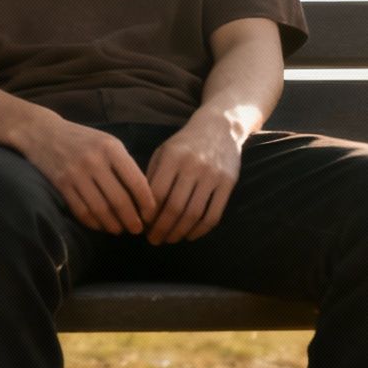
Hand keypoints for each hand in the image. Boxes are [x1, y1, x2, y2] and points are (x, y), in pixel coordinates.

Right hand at [18, 115, 158, 234]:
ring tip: (120, 230)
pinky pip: (81, 211)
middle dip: (132, 220)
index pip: (136, 182)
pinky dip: (94, 223)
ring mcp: (76, 173)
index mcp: (111, 148)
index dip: (146, 203)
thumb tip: (144, 197)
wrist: (44, 133)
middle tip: (137, 229)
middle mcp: (94, 160)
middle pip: (119, 200)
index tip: (151, 215)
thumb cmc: (83, 139)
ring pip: (101, 209)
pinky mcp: (61, 184)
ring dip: (113, 225)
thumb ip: (124, 165)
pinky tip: (101, 226)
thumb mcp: (107, 142)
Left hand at [143, 116, 242, 244]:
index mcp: (173, 157)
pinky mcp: (228, 184)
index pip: (157, 193)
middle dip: (161, 228)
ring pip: (194, 214)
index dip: (148, 213)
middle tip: (153, 240)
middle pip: (175, 207)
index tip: (141, 225)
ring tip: (169, 239)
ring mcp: (212, 176)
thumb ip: (152, 176)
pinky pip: (213, 215)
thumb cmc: (185, 143)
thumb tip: (139, 208)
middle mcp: (193, 166)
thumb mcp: (163, 151)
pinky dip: (200, 230)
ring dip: (179, 232)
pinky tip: (190, 235)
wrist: (220, 127)